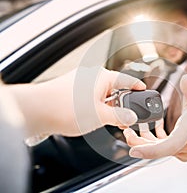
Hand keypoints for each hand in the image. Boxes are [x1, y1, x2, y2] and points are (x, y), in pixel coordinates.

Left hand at [8, 67, 145, 137]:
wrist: (36, 110)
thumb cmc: (65, 109)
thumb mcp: (100, 116)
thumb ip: (120, 117)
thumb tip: (131, 116)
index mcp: (103, 77)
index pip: (127, 80)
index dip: (137, 87)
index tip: (143, 91)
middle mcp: (92, 75)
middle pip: (114, 88)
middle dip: (121, 103)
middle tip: (125, 117)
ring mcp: (79, 80)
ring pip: (101, 92)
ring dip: (107, 105)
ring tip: (106, 119)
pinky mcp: (70, 86)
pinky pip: (89, 94)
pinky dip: (94, 104)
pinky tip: (91, 116)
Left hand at [123, 74, 186, 161]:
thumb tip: (186, 79)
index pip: (168, 146)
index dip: (149, 150)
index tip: (133, 150)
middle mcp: (186, 147)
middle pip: (158, 150)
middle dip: (140, 143)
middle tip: (127, 133)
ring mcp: (183, 152)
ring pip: (159, 149)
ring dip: (145, 140)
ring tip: (133, 129)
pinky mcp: (179, 151)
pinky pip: (162, 147)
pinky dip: (154, 139)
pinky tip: (150, 127)